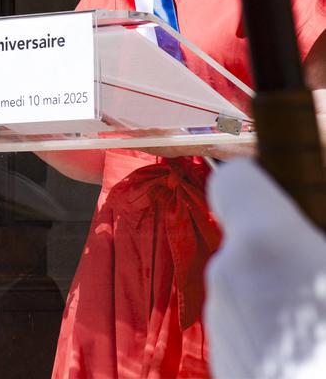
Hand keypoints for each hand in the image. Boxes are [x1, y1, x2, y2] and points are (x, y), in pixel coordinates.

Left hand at [205, 159, 325, 378]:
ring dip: (279, 308)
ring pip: (246, 298)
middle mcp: (228, 283)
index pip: (235, 180)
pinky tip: (307, 364)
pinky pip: (247, 343)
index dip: (263, 188)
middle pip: (247, 247)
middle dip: (285, 260)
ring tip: (322, 337)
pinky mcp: (225, 376)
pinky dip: (274, 350)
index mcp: (265, 247)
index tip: (291, 205)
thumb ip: (316, 242)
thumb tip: (310, 245)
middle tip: (322, 288)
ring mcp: (223, 338)